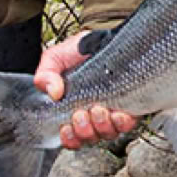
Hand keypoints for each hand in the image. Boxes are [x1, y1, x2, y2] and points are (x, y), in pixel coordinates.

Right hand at [34, 31, 137, 148]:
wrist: (102, 38)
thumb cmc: (79, 50)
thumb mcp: (55, 59)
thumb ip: (46, 75)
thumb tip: (54, 93)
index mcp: (73, 110)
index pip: (71, 138)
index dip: (69, 139)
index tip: (66, 127)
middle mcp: (93, 115)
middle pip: (89, 138)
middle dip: (84, 130)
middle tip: (81, 113)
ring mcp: (112, 111)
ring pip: (108, 134)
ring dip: (101, 126)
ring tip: (97, 109)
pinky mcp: (131, 105)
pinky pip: (128, 124)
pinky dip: (122, 123)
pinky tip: (116, 113)